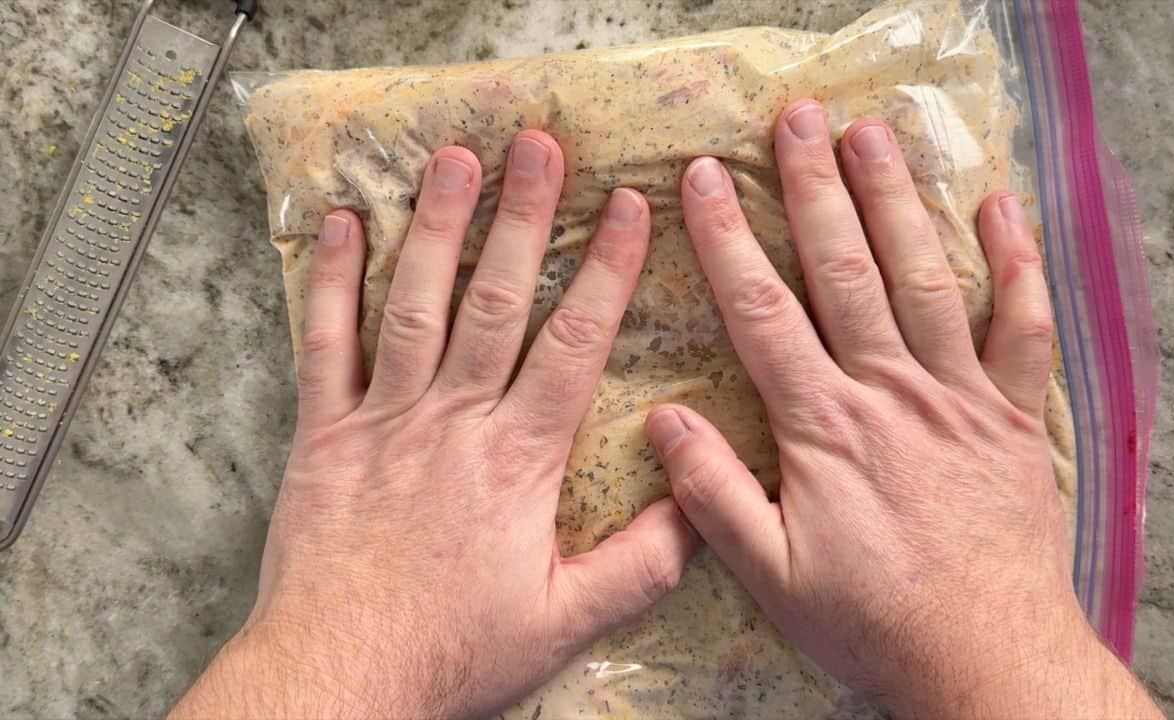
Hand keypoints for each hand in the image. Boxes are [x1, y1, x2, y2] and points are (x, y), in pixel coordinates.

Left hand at [171, 132, 696, 719]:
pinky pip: (324, 344)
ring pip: (415, 305)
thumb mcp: (565, 622)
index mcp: (519, 460)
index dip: (603, 272)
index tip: (626, 209)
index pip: (572, 345)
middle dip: (522, 219)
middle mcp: (453, 422)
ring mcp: (383, 421)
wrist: (338, 678)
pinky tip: (340, 225)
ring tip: (456, 159)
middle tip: (538, 147)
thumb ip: (641, 564)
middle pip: (494, 303)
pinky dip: (330, 282)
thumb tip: (700, 508)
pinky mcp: (323, 434)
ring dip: (437, 227)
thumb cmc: (450, 653)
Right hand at [646, 101, 1161, 718]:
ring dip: (894, 201)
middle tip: (795, 120)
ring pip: (922, 279)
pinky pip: (1020, 328)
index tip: (704, 179)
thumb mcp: (771, 573)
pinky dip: (1013, 264)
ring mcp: (957, 396)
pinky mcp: (1011, 415)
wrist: (984, 654)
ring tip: (871, 135)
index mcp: (823, 426)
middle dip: (814, 189)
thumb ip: (713, 494)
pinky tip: (998, 207)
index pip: (763, 313)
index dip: (729, 240)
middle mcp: (889, 391)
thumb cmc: (871, 618)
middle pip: (845, 271)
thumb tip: (662, 419)